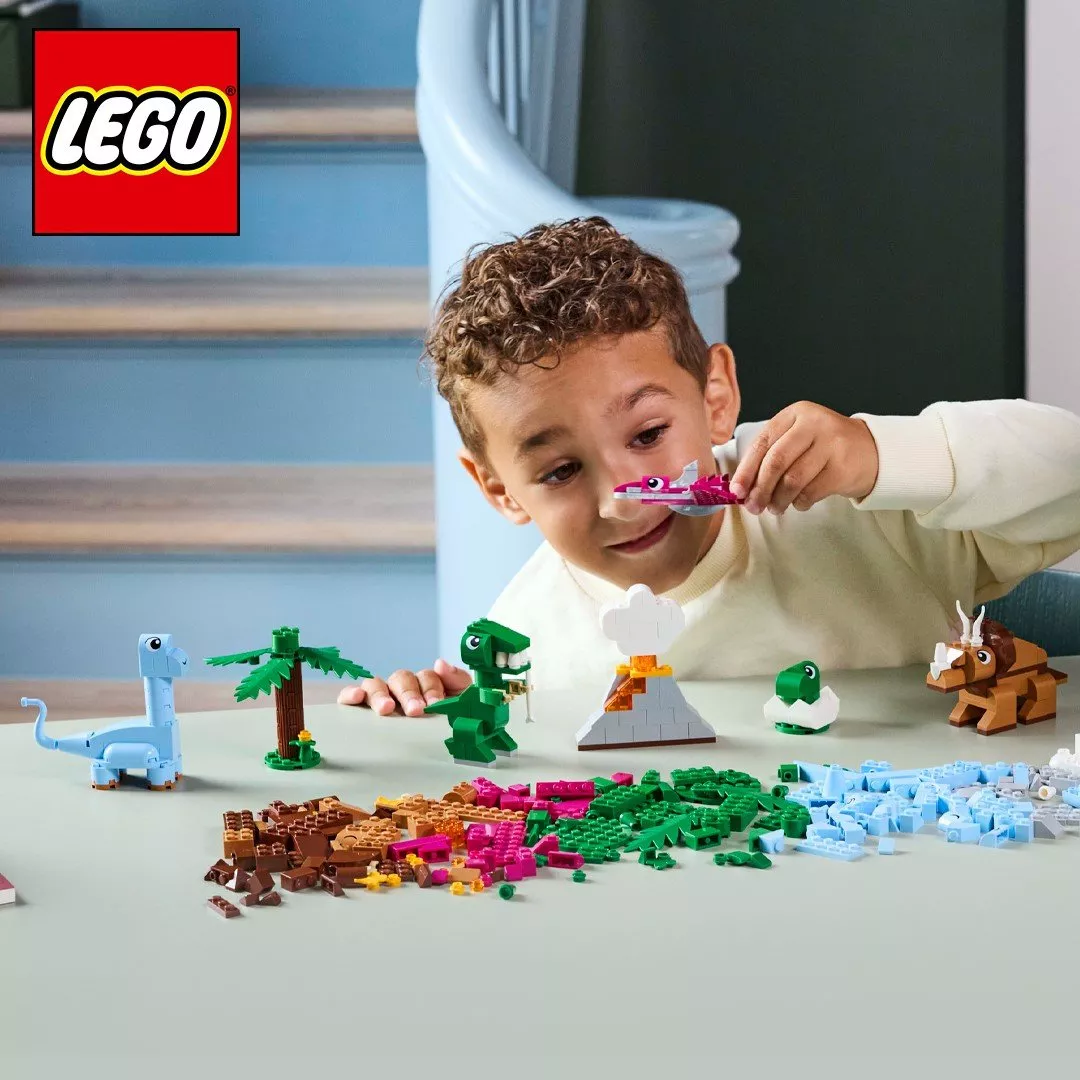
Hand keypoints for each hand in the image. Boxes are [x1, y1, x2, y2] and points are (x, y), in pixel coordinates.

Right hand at [337, 658, 471, 715]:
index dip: (431, 688)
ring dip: (380, 694)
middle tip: (415, 711)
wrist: (441, 753)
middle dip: (408, 694)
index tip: (435, 704)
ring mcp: (382, 697)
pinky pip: (351, 695)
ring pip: (376, 684)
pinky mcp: (361, 709)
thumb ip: (458, 681)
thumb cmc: (449, 727)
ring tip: (385, 709)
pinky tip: (356, 697)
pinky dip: (351, 693)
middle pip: (401, 678)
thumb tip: (440, 663)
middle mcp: (403, 688)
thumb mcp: (463, 704)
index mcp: (427, 686)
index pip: (426, 677)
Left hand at [728, 401, 877, 513]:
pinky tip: (799, 503)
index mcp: (795, 414)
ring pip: (793, 479)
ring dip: (779, 499)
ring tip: (775, 508)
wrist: (870, 451)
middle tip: (754, 506)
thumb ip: (770, 456)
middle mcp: (813, 424)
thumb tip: (742, 488)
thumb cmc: (823, 448)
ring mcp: (832, 444)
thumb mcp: (797, 440)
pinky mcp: (843, 467)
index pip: (763, 443)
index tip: (736, 492)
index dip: (746, 470)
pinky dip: (800, 502)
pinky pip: (811, 492)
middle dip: (760, 489)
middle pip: (776, 461)